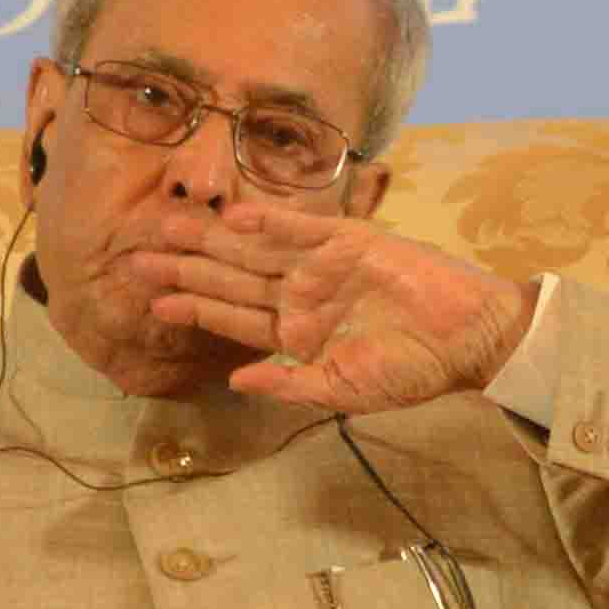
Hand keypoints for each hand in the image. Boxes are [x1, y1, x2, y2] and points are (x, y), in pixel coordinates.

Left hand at [120, 205, 536, 414]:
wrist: (471, 337)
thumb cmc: (414, 371)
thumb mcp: (347, 390)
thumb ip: (292, 384)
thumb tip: (237, 381)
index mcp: (298, 334)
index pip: (233, 317)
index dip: (192, 308)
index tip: (148, 302)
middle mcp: (302, 295)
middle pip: (232, 278)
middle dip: (186, 267)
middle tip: (137, 256)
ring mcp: (324, 265)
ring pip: (255, 249)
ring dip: (213, 239)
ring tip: (167, 227)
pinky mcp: (351, 241)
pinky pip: (302, 228)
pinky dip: (270, 222)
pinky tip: (232, 217)